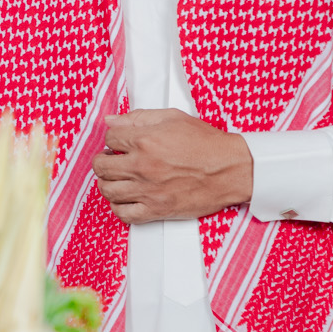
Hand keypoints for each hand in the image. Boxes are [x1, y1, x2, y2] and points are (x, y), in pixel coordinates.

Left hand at [93, 108, 251, 223]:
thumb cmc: (206, 144)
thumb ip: (139, 117)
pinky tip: (125, 198)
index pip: (109, 138)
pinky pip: (123, 214)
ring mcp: (148, 190)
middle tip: (112, 160)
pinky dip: (118, 207)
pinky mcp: (157, 210)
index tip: (119, 143)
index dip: (112, 139)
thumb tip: (111, 120)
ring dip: (108, 183)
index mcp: (145, 140)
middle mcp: (142, 166)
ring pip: (108, 190)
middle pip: (101, 166)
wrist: (231, 170)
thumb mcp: (173, 118)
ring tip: (118, 178)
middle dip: (103, 161)